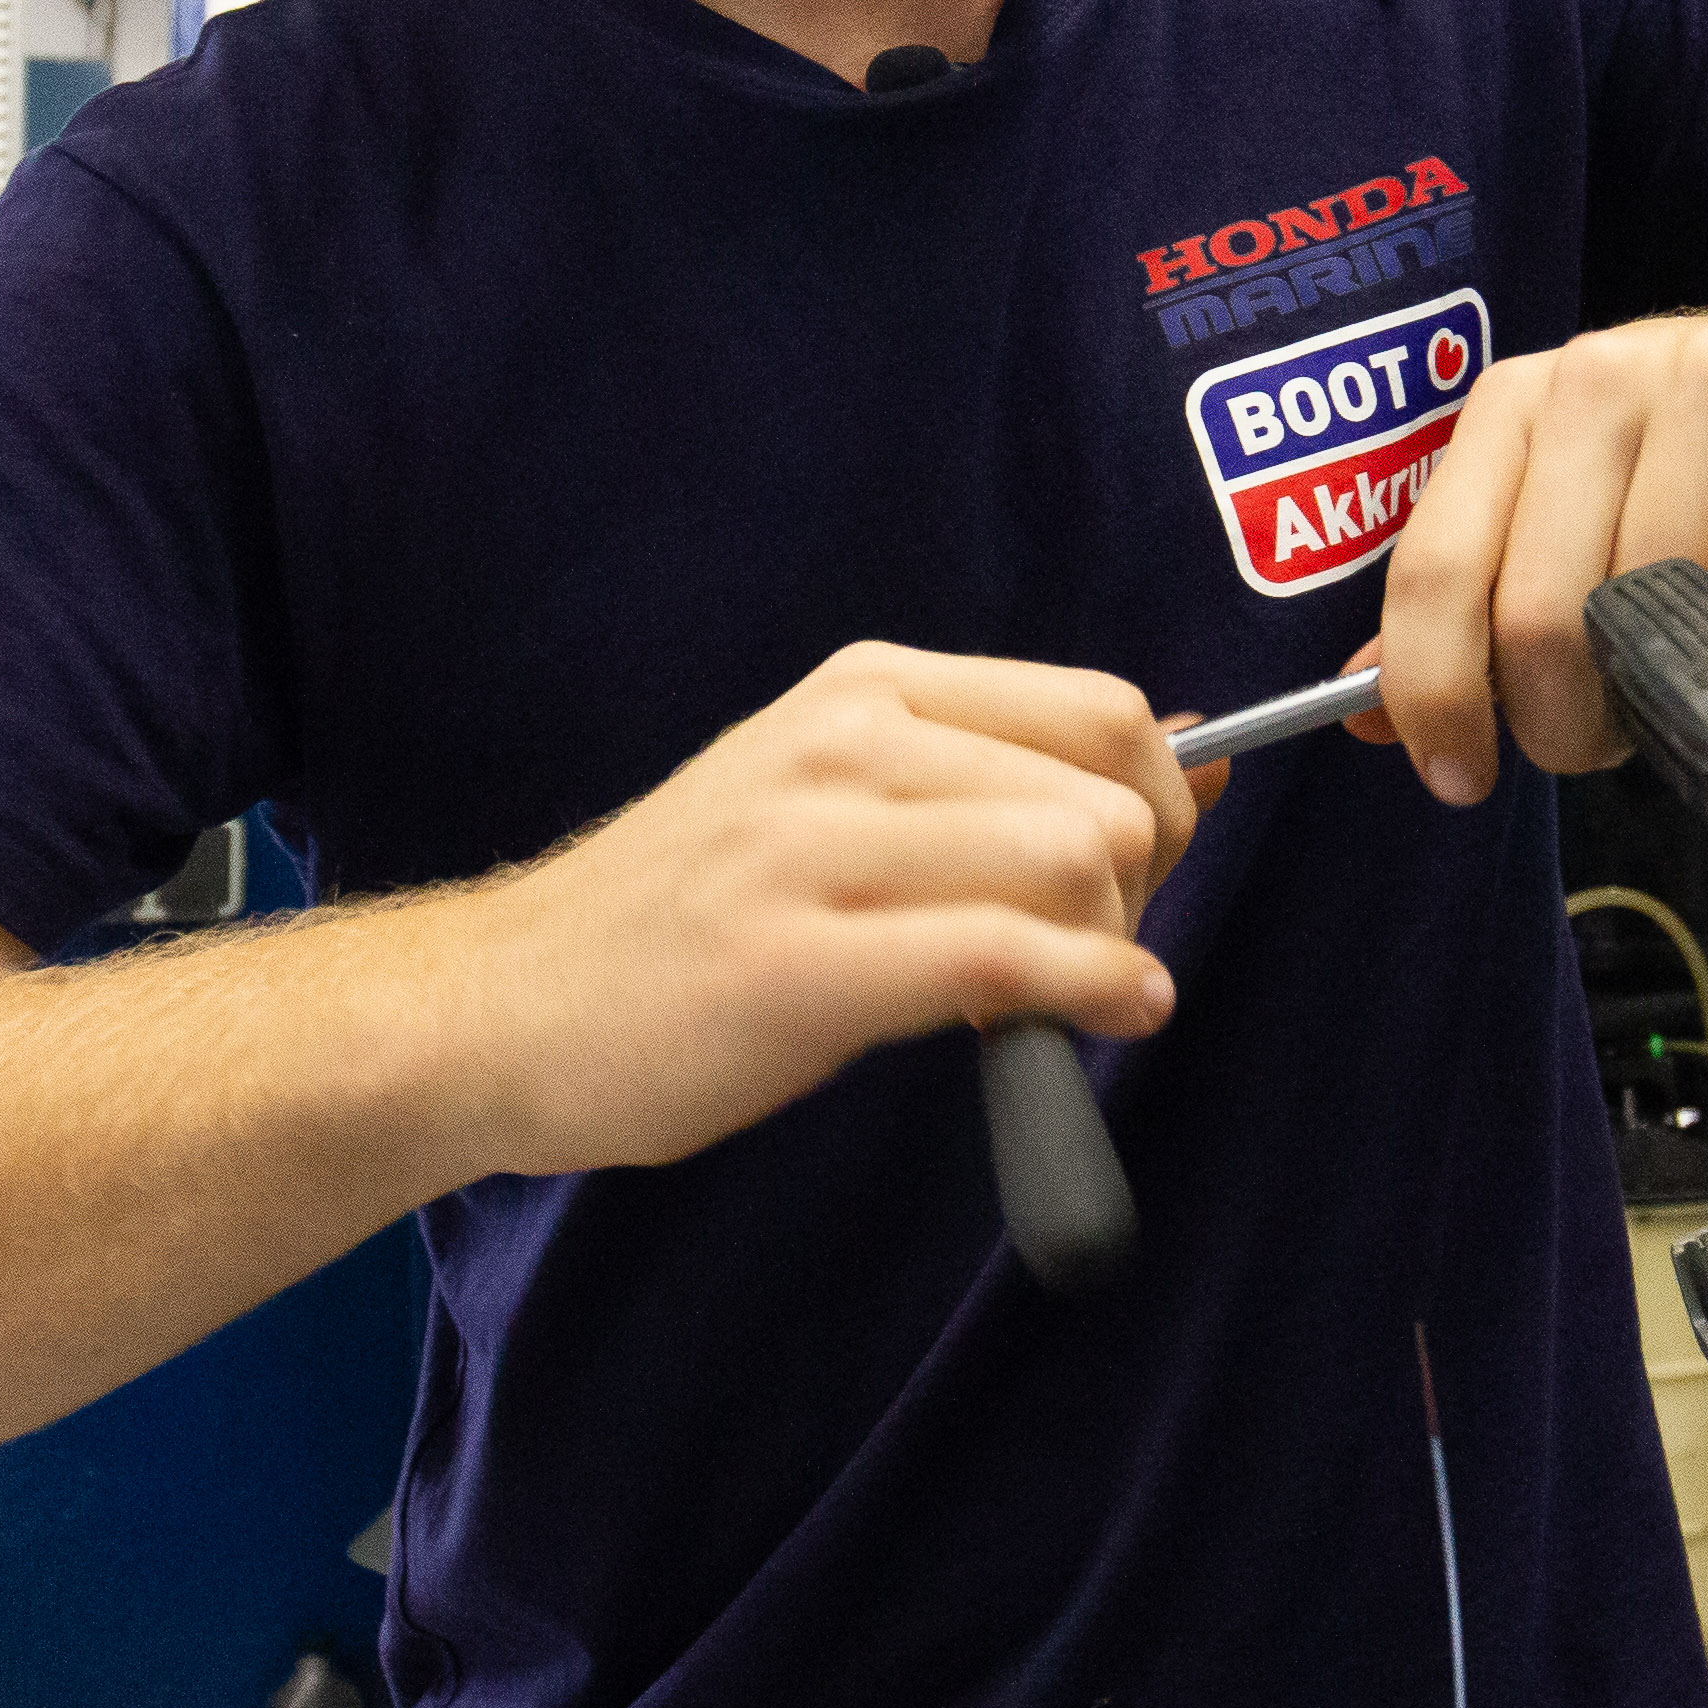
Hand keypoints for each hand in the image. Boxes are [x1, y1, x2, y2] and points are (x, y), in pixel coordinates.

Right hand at [457, 643, 1219, 1174]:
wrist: (506, 1006)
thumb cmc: (695, 916)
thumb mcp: (844, 795)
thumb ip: (1003, 770)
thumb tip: (1201, 747)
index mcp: (869, 688)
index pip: (1099, 709)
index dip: (1161, 802)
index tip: (1137, 880)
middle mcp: (846, 741)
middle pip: (1108, 786)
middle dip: (1144, 883)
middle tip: (1088, 952)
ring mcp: (813, 846)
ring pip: (1072, 859)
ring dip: (1108, 946)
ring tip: (1051, 996)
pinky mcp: (793, 963)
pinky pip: (1005, 956)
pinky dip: (1090, 992)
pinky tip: (1103, 1019)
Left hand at [1365, 299, 1707, 802]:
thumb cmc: (1705, 461)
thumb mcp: (1572, 505)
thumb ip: (1471, 600)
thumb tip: (1366, 712)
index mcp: (1516, 403)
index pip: (1436, 567)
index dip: (1434, 693)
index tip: (1457, 774)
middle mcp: (1599, 375)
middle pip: (1543, 611)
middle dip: (1564, 722)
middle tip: (1599, 744)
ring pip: (1658, 605)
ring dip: (1670, 692)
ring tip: (1694, 681)